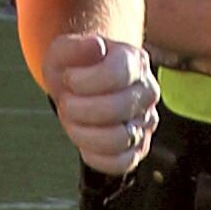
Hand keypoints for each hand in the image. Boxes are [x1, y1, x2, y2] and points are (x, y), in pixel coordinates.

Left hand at [46, 32, 158, 176]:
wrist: (81, 84)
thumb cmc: (74, 68)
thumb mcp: (63, 51)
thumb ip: (73, 46)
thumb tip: (96, 47)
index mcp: (135, 61)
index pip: (119, 73)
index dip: (86, 80)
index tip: (68, 78)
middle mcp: (147, 92)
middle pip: (119, 108)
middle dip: (79, 108)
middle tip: (66, 101)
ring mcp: (145, 122)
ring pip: (121, 139)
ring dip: (84, 134)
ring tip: (72, 121)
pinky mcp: (138, 148)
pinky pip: (122, 163)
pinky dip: (96, 156)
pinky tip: (83, 140)